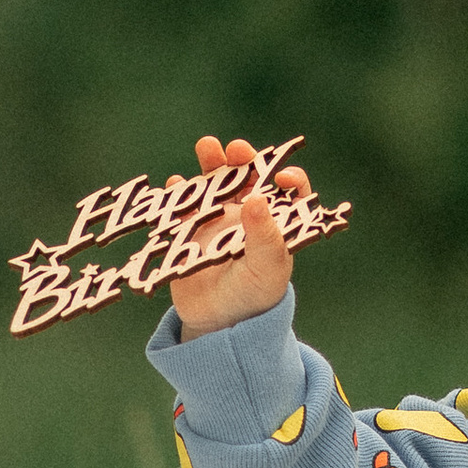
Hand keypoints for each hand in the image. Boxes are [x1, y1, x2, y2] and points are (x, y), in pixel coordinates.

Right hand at [168, 133, 309, 334]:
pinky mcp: (191, 229)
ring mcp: (219, 218)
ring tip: (207, 146)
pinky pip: (184, 205)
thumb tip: (258, 199)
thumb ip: (265, 237)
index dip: (290, 179)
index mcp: (276, 222)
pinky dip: (179, 192)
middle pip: (249, 176)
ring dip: (213, 163)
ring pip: (216, 183)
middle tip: (237, 149)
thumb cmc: (254, 294)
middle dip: (244, 158)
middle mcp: (249, 214)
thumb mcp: (267, 268)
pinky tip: (176, 183)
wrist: (218, 321)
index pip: (290, 192)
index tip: (281, 177)